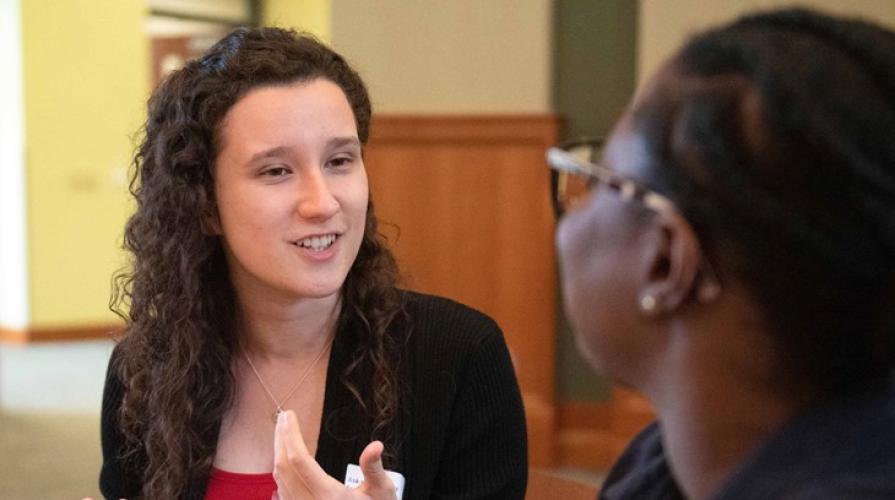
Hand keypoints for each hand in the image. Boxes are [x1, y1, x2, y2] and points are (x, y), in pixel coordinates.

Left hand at [273, 410, 396, 499]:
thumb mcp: (382, 492)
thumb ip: (374, 468)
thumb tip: (375, 446)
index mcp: (329, 497)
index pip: (300, 461)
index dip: (291, 436)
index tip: (290, 416)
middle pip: (284, 468)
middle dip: (281, 439)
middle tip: (283, 418)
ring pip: (280, 480)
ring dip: (279, 454)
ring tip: (283, 434)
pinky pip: (284, 492)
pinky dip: (282, 472)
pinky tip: (286, 460)